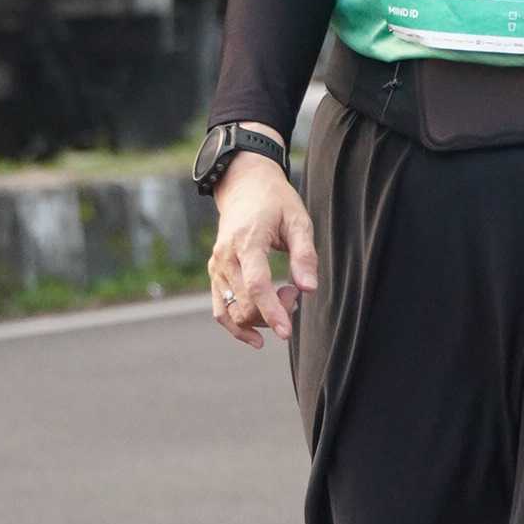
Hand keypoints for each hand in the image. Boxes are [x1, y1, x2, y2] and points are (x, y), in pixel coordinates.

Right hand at [209, 151, 318, 348]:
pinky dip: (235, 327)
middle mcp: (226, 256)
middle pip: (245, 303)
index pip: (257, 285)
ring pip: (232, 311)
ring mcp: (217, 266)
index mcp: (248, 240)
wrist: (243, 186)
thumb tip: (309, 289)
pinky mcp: (215, 273)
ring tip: (283, 299)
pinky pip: (220, 309)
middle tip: (295, 293)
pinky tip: (256, 337)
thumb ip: (305, 254)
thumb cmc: (275, 202)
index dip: (272, 311)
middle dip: (274, 312)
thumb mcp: (298, 219)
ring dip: (259, 319)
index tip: (287, 333)